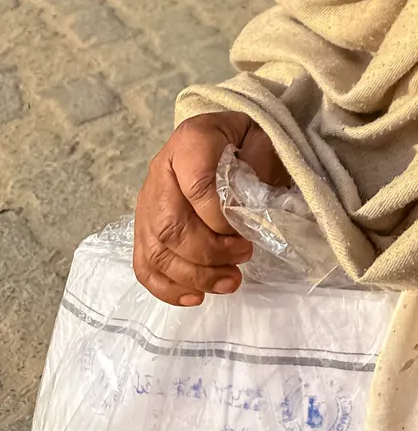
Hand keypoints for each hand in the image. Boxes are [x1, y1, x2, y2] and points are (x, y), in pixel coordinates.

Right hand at [133, 111, 286, 306]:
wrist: (219, 134)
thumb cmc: (242, 139)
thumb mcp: (261, 139)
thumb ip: (261, 169)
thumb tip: (254, 212)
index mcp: (189, 142)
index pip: (197, 187)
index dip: (222, 218)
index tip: (247, 231)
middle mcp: (159, 172)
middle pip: (170, 226)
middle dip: (209, 253)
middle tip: (243, 256)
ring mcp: (146, 202)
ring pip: (156, 251)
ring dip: (194, 276)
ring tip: (230, 281)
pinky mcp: (143, 227)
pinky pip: (144, 264)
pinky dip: (167, 287)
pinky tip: (196, 296)